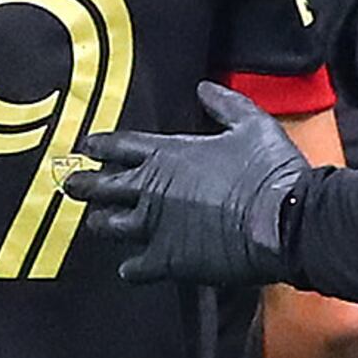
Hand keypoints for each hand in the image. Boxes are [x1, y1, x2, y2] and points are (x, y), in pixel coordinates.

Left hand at [73, 84, 310, 285]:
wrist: (284, 219)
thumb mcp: (251, 123)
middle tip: (72, 185)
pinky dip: (130, 268)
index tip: (86, 147)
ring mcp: (154, 226)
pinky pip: (133, 268)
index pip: (119, 146)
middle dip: (83, 185)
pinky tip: (130, 268)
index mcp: (169, 153)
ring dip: (101, 223)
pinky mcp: (166, 260)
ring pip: (108, 225)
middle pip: (101, 185)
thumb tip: (203, 88)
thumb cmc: (270, 170)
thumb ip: (224, 104)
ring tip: (97, 223)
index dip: (98, 146)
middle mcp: (152, 188)